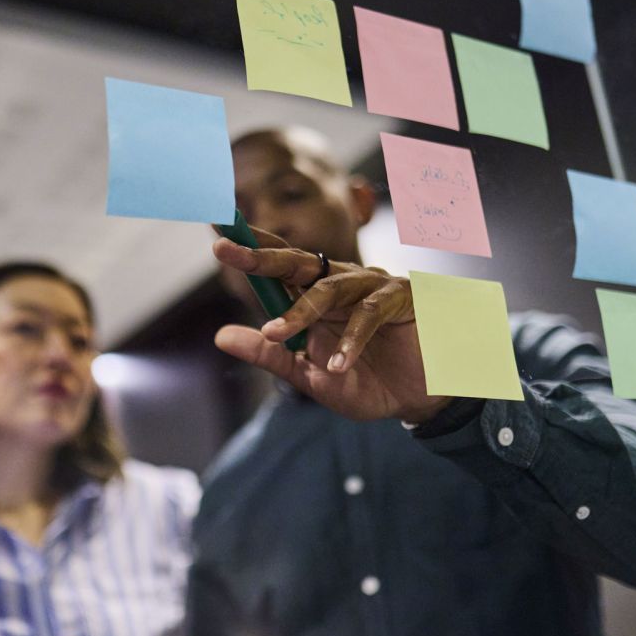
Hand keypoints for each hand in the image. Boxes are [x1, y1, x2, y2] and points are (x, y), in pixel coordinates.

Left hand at [212, 231, 451, 423]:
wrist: (420, 399)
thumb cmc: (366, 380)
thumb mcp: (308, 375)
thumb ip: (269, 354)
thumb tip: (220, 336)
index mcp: (314, 297)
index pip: (276, 269)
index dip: (248, 249)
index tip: (215, 235)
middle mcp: (340, 283)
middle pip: (295, 262)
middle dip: (259, 255)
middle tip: (224, 249)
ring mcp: (371, 286)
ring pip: (329, 288)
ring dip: (300, 312)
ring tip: (276, 334)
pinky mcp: (401, 299)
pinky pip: (369, 313)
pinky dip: (351, 341)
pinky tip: (338, 365)